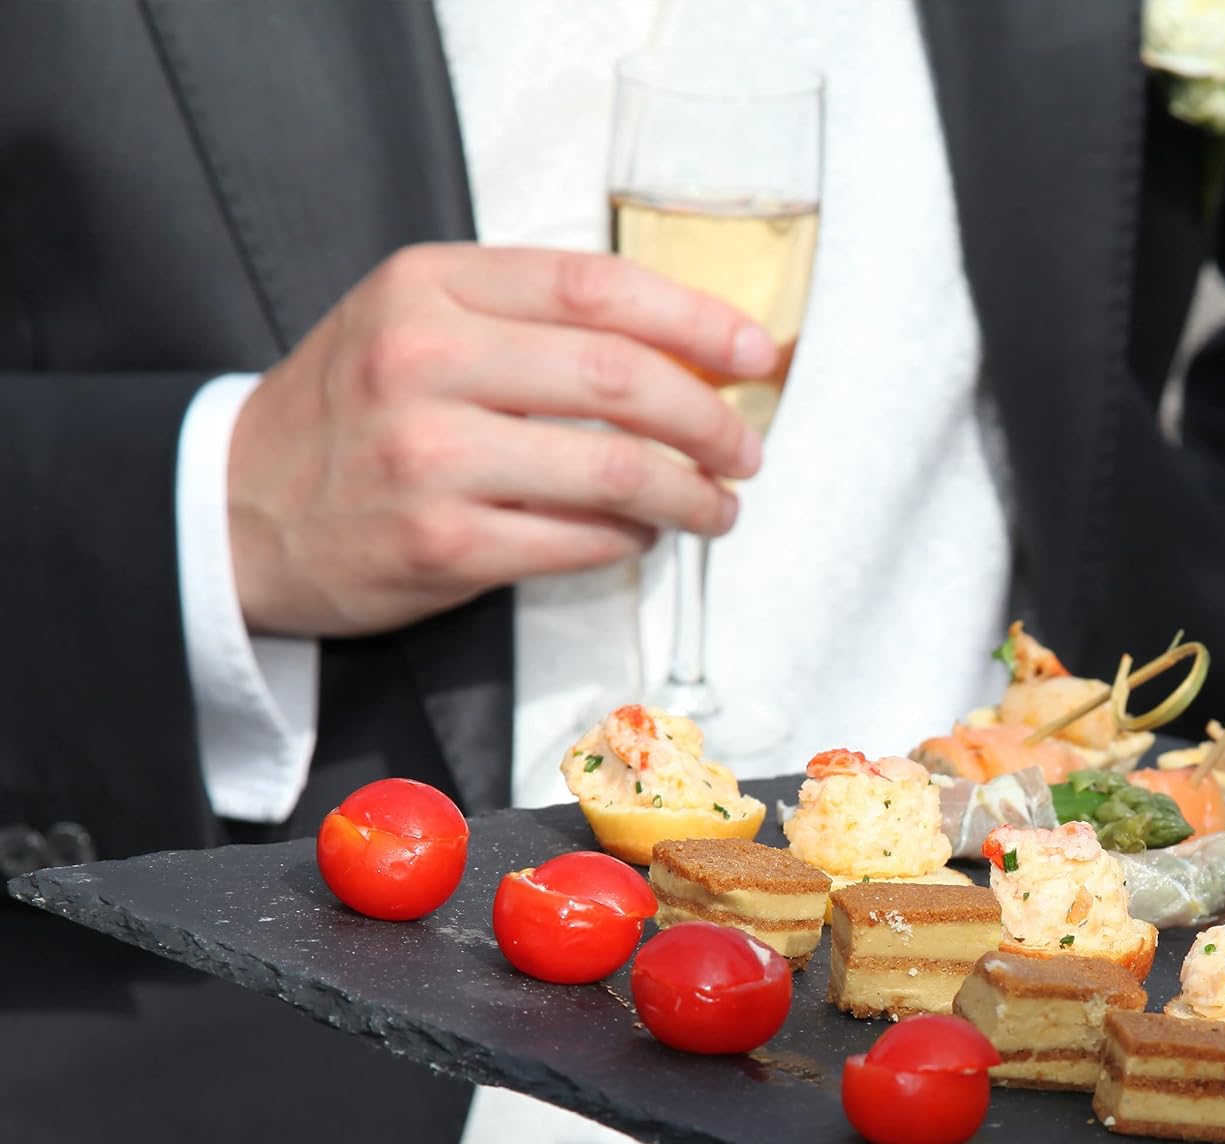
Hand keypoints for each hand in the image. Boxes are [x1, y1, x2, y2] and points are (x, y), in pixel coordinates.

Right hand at [226, 244, 776, 636]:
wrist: (238, 511)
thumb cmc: (347, 415)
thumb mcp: (411, 322)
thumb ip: (522, 319)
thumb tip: (674, 350)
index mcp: (428, 286)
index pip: (596, 286)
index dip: (695, 319)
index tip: (754, 351)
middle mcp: (425, 361)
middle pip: (620, 378)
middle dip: (710, 418)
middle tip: (745, 448)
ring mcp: (429, 457)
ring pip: (612, 471)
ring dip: (690, 493)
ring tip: (717, 506)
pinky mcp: (439, 544)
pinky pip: (576, 542)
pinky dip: (630, 541)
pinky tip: (644, 537)